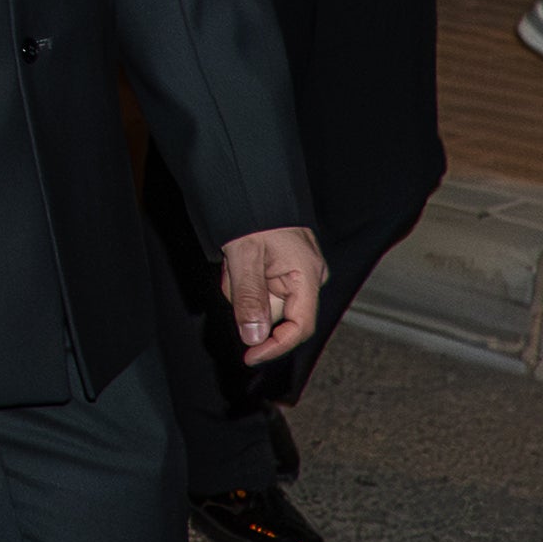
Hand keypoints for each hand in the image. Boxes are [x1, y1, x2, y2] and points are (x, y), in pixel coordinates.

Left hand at [219, 224, 326, 363]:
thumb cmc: (254, 214)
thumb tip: (254, 337)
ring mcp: (296, 273)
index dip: (275, 346)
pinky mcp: (283, 268)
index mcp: (308, 276)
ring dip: (242, 288)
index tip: (250, 355)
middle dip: (248, 301)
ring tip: (235, 261)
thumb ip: (250, 298)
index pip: (300, 327)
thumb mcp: (245, 256)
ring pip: (264, 301)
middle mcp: (308, 277)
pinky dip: (245, 279)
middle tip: (234, 273)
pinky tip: (239, 261)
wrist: (252, 185)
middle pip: (276, 313)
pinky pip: (261, 287)